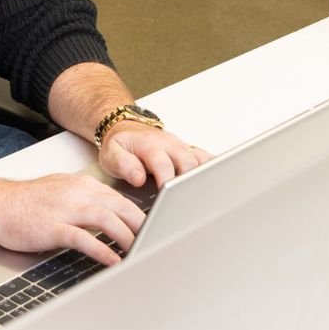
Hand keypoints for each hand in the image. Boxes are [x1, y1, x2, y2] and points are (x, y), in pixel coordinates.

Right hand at [0, 172, 146, 266]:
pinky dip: (103, 250)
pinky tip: (113, 261)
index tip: (151, 230)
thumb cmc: (23, 203)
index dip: (138, 216)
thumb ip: (84, 200)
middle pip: (121, 207)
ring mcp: (65, 209)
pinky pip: (85, 239)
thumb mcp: (59, 191)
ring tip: (138, 253)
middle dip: (141, 226)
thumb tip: (106, 213)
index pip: (119, 199)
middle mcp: (77, 193)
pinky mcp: (53, 227)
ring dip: (127, 238)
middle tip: (153, 243)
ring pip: (108, 220)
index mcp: (81, 185)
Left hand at [98, 125, 212, 188]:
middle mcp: (170, 144)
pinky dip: (214, 170)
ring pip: (202, 160)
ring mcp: (182, 147)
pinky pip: (207, 159)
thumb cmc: (121, 143)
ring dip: (204, 177)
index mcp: (150, 145)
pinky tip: (217, 184)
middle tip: (184, 203)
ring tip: (203, 197)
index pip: (163, 163)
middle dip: (189, 183)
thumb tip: (138, 178)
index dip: (167, 182)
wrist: (127, 126)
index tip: (167, 199)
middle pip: (189, 162)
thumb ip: (123, 165)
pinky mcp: (190, 151)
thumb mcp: (111, 154)